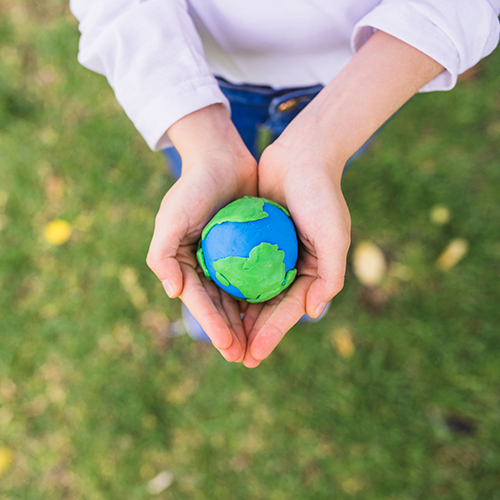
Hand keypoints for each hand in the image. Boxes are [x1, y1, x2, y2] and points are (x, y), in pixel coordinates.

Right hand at [146, 105, 256, 361]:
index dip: (213, 325)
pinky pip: (256, 276)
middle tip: (245, 358)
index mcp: (186, 264)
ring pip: (239, 297)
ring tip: (260, 345)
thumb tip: (173, 293)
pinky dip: (262, 295)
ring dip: (248, 323)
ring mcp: (228, 258)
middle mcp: (206, 265)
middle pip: (220, 306)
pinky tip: (275, 311)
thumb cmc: (193, 188)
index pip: (200, 301)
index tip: (230, 346)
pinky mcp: (248, 248)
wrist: (221, 158)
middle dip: (231, 333)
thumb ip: (163, 254)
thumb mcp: (171, 217)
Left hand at [241, 140, 350, 367]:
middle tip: (234, 358)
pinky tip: (213, 300)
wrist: (303, 155)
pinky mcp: (254, 238)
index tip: (253, 355)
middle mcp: (292, 266)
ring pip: (251, 291)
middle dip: (252, 333)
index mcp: (312, 271)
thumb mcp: (334, 236)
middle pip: (268, 306)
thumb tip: (313, 313)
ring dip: (238, 315)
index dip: (272, 334)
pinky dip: (229, 284)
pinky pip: (239, 266)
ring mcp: (271, 253)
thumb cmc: (321, 196)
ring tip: (222, 339)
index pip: (289, 310)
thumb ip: (329, 276)